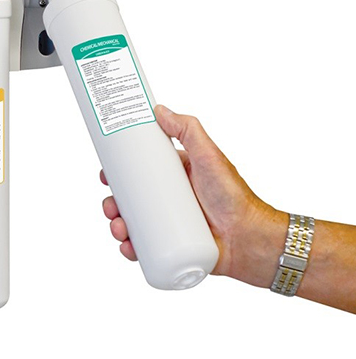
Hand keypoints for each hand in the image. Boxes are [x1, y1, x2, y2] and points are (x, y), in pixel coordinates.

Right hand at [100, 104, 287, 286]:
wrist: (251, 239)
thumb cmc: (235, 196)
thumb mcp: (209, 156)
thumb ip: (188, 129)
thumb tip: (160, 110)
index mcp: (175, 177)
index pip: (140, 172)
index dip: (119, 174)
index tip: (106, 175)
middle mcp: (170, 200)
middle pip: (131, 199)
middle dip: (114, 203)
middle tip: (111, 206)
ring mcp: (169, 224)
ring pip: (134, 224)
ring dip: (118, 226)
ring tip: (120, 228)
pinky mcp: (172, 247)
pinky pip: (145, 248)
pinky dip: (131, 248)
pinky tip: (128, 247)